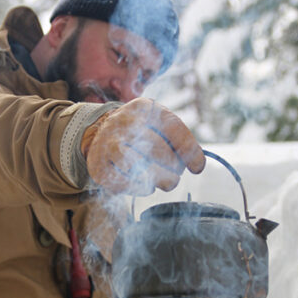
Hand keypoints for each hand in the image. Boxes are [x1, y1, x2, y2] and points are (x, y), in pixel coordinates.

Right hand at [81, 98, 204, 194]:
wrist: (99, 133)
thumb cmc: (139, 130)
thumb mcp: (159, 123)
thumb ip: (180, 139)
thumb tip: (198, 167)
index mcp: (143, 108)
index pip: (173, 128)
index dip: (188, 150)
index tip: (198, 168)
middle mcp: (123, 123)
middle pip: (159, 153)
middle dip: (173, 170)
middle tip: (174, 176)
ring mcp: (107, 145)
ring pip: (142, 170)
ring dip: (159, 180)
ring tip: (161, 180)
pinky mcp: (99, 167)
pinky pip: (127, 185)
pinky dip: (142, 188)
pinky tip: (144, 183)